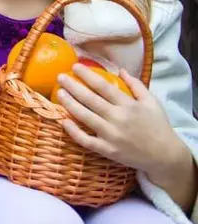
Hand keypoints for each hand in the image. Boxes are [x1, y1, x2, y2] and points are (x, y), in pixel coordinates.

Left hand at [57, 65, 190, 178]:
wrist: (165, 156)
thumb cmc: (158, 126)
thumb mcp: (152, 102)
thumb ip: (136, 85)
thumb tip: (119, 69)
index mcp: (129, 105)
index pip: (103, 86)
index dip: (87, 75)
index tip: (74, 67)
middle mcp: (118, 118)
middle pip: (90, 99)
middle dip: (73, 86)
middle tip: (60, 77)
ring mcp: (111, 135)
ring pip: (85, 117)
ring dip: (69, 104)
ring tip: (59, 93)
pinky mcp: (107, 150)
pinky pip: (86, 140)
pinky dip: (73, 131)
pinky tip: (63, 121)